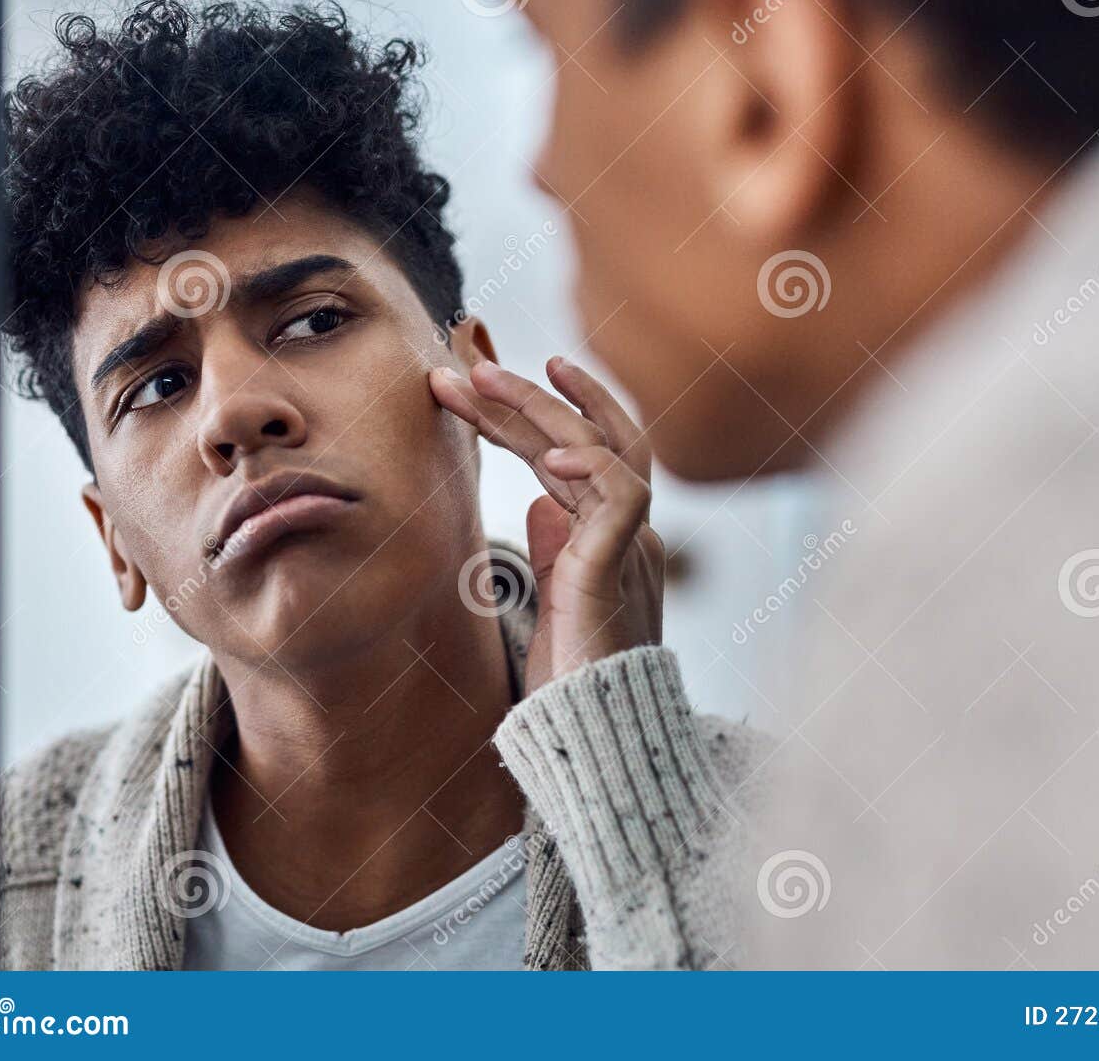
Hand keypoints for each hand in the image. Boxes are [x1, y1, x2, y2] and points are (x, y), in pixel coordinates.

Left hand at [429, 356, 663, 690]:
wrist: (595, 735)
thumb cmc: (573, 677)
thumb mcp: (555, 601)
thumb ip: (555, 548)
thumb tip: (539, 498)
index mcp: (606, 533)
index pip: (566, 455)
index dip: (522, 417)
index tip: (474, 384)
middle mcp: (624, 528)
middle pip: (585, 437)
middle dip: (526, 395)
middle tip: (469, 362)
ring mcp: (629, 542)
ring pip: (602, 446)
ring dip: (543, 408)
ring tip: (486, 378)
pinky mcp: (621, 566)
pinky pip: (623, 496)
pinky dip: (592, 465)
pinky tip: (549, 454)